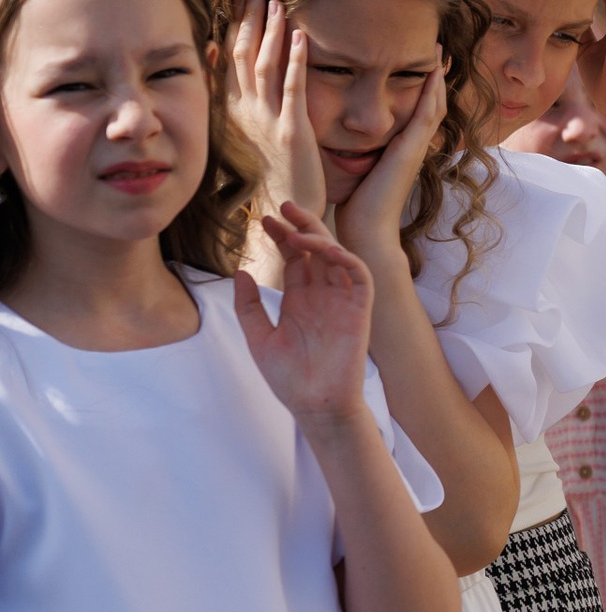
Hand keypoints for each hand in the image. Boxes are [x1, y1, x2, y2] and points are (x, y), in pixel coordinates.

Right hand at [226, 0, 328, 249]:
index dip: (236, 25)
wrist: (284, 210)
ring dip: (270, 31)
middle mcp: (247, 111)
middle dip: (249, 18)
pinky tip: (301, 36)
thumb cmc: (272, 173)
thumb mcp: (250, 131)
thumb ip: (241, 98)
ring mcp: (268, 119)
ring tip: (275, 0)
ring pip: (264, 65)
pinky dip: (296, 61)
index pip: (231, 58)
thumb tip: (221, 61)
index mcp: (236, 109)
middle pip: (243, 53)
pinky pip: (293, 89)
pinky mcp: (292, 131)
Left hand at [234, 203, 375, 434]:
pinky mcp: (359, 310)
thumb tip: (240, 272)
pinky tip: (322, 248)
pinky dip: (343, 257)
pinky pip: (358, 275)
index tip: (264, 220)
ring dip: (319, 237)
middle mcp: (322, 296)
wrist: (314, 405)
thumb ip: (248, 306)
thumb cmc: (289, 379)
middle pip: (316, 249)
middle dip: (301, 225)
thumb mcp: (258, 337)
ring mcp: (342, 301)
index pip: (295, 258)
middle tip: (283, 206)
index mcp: (300, 300)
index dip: (282, 236)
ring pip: (336, 256)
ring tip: (297, 226)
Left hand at [338, 53, 446, 267]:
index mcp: (401, 149)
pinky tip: (432, 70)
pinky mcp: (411, 150)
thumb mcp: (358, 171)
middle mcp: (414, 146)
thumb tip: (340, 141)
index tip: (419, 63)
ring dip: (437, 75)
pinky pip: (426, 113)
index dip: (421, 87)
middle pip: (432, 102)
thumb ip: (358, 153)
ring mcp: (416, 147)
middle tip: (436, 47)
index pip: (416, 111)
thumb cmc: (357, 207)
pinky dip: (431, 90)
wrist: (366, 232)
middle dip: (435, 75)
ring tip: (437, 50)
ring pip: (434, 103)